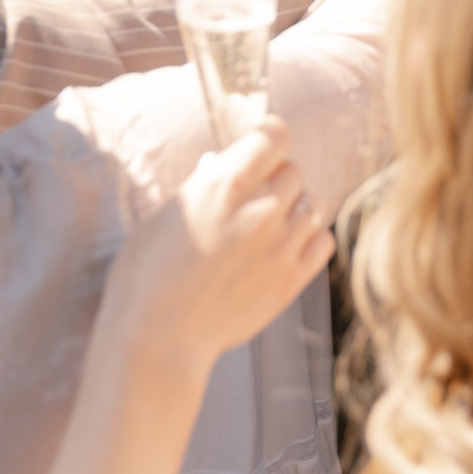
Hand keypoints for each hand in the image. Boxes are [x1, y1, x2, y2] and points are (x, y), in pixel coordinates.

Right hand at [98, 118, 333, 367]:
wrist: (159, 337)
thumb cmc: (149, 274)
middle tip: (257, 196)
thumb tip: (228, 166)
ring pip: (314, 204)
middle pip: (294, 171)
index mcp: (224, 185)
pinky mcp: (291, 280)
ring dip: (296, 208)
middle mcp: (259, 210)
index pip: (275, 136)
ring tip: (273, 223)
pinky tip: (287, 246)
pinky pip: (324, 241)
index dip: (269, 140)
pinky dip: (310, 239)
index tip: (262, 150)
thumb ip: (206, 186)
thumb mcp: (170, 213)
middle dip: (276, 178)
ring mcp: (280, 246)